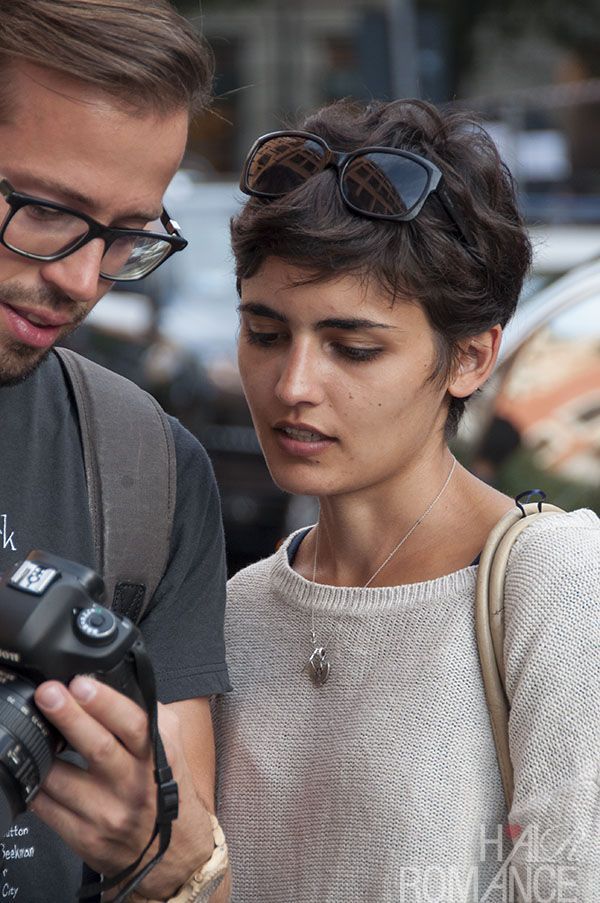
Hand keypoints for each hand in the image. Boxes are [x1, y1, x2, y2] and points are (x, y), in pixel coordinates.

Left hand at [30, 677, 213, 898]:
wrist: (173, 851)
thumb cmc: (169, 787)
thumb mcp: (172, 745)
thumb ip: (147, 713)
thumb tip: (111, 684)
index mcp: (158, 755)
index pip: (133, 724)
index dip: (105, 703)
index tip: (81, 684)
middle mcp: (134, 785)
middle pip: (98, 748)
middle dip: (69, 716)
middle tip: (47, 694)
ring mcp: (108, 813)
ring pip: (62, 778)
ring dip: (41, 750)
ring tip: (30, 728)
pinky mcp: (84, 837)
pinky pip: (46, 806)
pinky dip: (35, 783)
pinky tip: (33, 766)